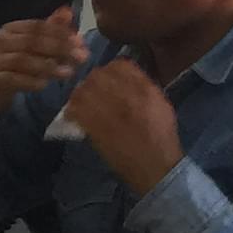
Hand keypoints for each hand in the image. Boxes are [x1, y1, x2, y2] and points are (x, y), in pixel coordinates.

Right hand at [0, 6, 87, 118]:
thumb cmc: (13, 63)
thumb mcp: (30, 45)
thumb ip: (50, 29)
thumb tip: (68, 11)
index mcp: (10, 29)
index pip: (37, 27)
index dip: (60, 33)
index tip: (81, 42)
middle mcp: (0, 42)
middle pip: (32, 41)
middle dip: (59, 48)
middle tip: (81, 57)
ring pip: (23, 60)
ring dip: (48, 66)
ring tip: (68, 73)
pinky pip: (14, 79)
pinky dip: (31, 82)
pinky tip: (46, 85)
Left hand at [60, 58, 182, 197]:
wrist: (154, 166)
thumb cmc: (160, 136)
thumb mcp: (160, 104)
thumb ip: (144, 87)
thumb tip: (124, 76)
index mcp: (145, 89)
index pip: (120, 66)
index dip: (109, 70)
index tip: (106, 78)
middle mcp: (126, 96)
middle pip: (98, 75)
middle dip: (92, 81)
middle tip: (90, 90)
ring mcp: (109, 111)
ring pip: (84, 90)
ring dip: (79, 94)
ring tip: (80, 101)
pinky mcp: (95, 127)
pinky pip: (76, 111)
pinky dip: (72, 110)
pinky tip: (73, 115)